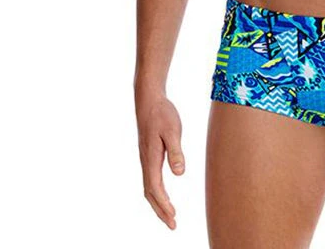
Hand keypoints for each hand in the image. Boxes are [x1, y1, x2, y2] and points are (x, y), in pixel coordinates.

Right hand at [135, 91, 185, 229]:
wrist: (148, 99)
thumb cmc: (162, 113)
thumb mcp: (172, 130)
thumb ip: (176, 151)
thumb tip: (179, 174)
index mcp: (151, 158)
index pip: (156, 189)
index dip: (164, 205)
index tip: (173, 218)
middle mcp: (145, 161)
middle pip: (150, 193)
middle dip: (160, 211)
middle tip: (172, 225)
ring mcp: (145, 158)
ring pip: (149, 187)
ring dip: (158, 203)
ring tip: (169, 215)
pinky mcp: (148, 154)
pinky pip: (150, 179)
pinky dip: (156, 192)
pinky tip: (163, 194)